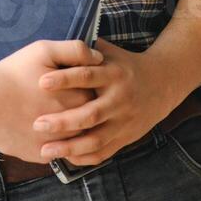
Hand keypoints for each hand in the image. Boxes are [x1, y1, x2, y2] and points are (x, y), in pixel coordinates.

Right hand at [0, 40, 100, 162]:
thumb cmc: (12, 74)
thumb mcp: (43, 51)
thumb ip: (75, 50)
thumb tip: (98, 58)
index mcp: (77, 97)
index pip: (98, 96)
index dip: (89, 90)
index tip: (81, 86)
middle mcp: (72, 124)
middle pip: (90, 120)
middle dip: (84, 112)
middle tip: (72, 103)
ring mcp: (57, 143)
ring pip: (76, 141)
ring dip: (74, 132)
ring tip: (65, 120)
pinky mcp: (41, 156)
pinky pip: (58, 154)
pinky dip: (59, 147)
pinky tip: (52, 135)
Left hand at [30, 38, 178, 165]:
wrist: (162, 84)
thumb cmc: (126, 66)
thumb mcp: (111, 53)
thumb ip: (87, 51)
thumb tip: (59, 43)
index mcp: (113, 74)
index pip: (87, 76)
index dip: (64, 79)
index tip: (41, 81)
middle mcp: (120, 99)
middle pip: (90, 114)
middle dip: (63, 121)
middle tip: (38, 124)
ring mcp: (124, 121)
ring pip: (96, 139)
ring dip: (70, 146)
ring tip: (45, 150)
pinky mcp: (126, 137)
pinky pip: (104, 152)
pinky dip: (84, 157)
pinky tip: (65, 157)